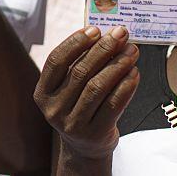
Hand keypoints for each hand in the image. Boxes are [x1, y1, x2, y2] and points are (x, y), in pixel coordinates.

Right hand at [34, 27, 139, 161]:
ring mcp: (73, 124)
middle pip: (80, 71)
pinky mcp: (95, 134)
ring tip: (131, 51)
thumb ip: (79, 64)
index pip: (56, 61)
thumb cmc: (78, 107)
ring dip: (118, 64)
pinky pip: (114, 104)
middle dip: (103, 49)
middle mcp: (54, 109)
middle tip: (120, 34)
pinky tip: (134, 72)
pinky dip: (126, 85)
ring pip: (98, 87)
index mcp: (43, 93)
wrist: (85, 147)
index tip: (95, 29)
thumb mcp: (68, 89)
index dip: (75, 42)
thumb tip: (105, 35)